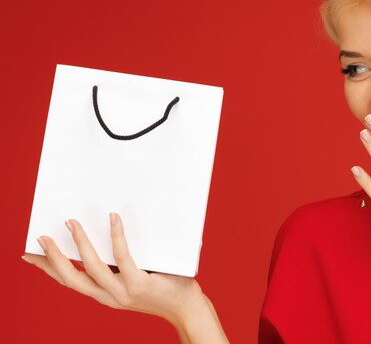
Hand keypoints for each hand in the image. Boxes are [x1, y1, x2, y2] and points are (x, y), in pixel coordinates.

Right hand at [22, 214, 226, 341]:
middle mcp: (109, 296)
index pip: (69, 282)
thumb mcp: (134, 276)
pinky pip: (123, 257)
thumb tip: (110, 229)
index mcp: (104, 294)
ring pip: (92, 267)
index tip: (28, 256)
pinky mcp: (139, 284)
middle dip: (53, 258)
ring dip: (80, 244)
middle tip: (41, 237)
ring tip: (71, 223)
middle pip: (71, 278)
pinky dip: (116, 236)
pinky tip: (113, 219)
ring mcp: (123, 291)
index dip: (47, 269)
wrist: (187, 307)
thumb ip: (120, 263)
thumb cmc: (164, 286)